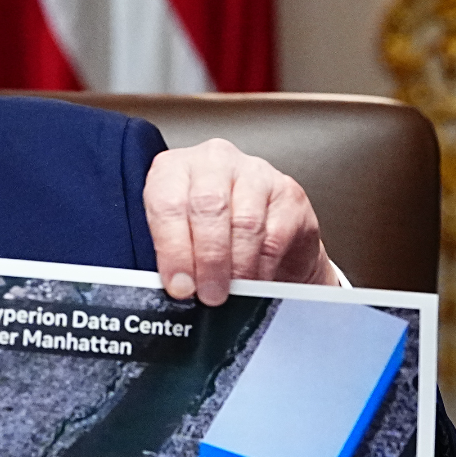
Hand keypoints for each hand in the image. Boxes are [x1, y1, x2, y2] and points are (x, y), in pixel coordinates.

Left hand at [144, 138, 335, 305]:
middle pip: (208, 207)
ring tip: (232, 293)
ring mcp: (254, 172)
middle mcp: (213, 161)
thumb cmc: (211, 234)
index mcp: (175, 169)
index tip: (180, 286)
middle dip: (208, 260)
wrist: (263, 231)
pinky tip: (256, 283)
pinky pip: (275, 235)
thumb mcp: (181, 238)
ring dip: (237, 267)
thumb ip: (173, 256)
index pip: (167, 203)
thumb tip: (176, 288)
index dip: (173, 250)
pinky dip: (263, 267)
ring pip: (244, 222)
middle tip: (210, 294)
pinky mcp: (288, 192)